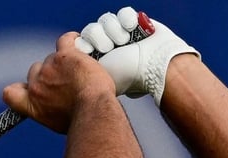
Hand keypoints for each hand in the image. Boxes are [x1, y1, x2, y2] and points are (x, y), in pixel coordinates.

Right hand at [2, 32, 117, 133]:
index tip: (30, 88)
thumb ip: (50, 111)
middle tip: (68, 79)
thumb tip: (58, 109)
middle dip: (50, 73)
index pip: (10, 93)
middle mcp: (36, 87)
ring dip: (64, 61)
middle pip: (36, 71)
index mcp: (32, 106)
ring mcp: (48, 69)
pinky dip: (72, 40)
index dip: (18, 88)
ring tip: (81, 68)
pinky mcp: (64, 56)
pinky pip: (64, 41)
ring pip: (53, 58)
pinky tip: (79, 42)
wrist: (93, 110)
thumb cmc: (82, 120)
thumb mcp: (58, 123)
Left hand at [75, 7, 198, 103]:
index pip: (80, 42)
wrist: (155, 66)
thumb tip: (71, 64)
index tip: (90, 51)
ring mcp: (121, 33)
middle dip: (99, 37)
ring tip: (124, 41)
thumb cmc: (128, 74)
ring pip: (106, 20)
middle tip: (108, 48)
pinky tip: (133, 29)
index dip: (84, 43)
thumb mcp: (99, 75)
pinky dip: (126, 20)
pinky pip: (123, 13)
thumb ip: (83, 69)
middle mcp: (107, 44)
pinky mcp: (135, 22)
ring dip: (113, 30)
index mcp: (96, 58)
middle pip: (91, 29)